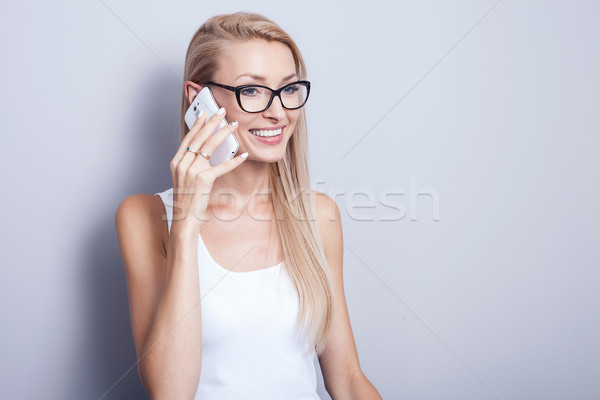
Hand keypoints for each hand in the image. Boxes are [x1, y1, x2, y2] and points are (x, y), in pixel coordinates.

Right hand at [169, 108, 247, 235]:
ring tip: (233, 125)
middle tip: (223, 112)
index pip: (188, 138)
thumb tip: (205, 152)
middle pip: (200, 137)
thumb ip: (191, 164)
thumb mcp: (184, 179)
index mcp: (176, 162)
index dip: (197, 124)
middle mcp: (183, 164)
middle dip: (212, 122)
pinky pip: (222, 166)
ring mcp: (192, 171)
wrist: (184, 219)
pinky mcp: (203, 180)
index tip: (205, 113)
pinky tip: (243, 155)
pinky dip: (234, 160)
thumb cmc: (187, 200)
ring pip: (210, 146)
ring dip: (224, 133)